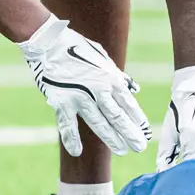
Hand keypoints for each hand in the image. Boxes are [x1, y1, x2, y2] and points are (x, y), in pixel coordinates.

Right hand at [16, 16, 150, 156]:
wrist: (48, 42)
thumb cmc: (76, 48)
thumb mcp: (102, 58)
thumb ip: (116, 76)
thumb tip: (132, 89)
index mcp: (109, 77)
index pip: (127, 103)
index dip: (137, 119)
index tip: (146, 132)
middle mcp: (98, 89)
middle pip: (117, 116)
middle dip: (130, 133)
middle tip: (140, 146)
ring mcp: (79, 96)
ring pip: (99, 122)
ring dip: (111, 138)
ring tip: (122, 150)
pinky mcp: (61, 101)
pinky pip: (67, 124)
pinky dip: (71, 138)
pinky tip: (77, 151)